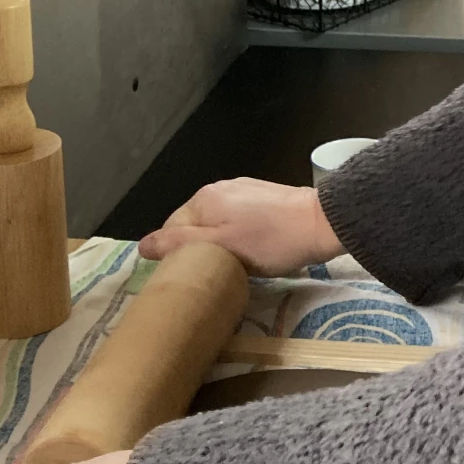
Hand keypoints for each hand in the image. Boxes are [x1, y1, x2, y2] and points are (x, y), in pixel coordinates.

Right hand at [137, 178, 342, 276]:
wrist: (321, 224)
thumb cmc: (270, 241)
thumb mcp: (219, 248)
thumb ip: (179, 245)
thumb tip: (142, 246)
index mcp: (203, 198)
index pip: (171, 230)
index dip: (178, 256)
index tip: (194, 276)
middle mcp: (219, 188)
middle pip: (195, 226)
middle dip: (201, 250)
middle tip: (216, 273)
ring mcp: (243, 190)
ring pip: (217, 224)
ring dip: (221, 244)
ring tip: (235, 265)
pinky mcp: (263, 197)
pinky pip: (238, 219)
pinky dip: (239, 236)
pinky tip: (254, 249)